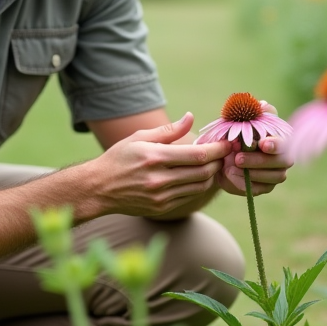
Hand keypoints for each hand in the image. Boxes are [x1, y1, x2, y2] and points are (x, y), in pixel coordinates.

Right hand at [83, 113, 231, 216]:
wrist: (99, 188)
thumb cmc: (119, 158)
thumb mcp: (139, 137)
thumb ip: (168, 131)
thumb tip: (191, 117)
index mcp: (154, 157)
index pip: (197, 155)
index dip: (217, 149)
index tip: (227, 143)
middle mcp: (159, 179)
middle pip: (202, 171)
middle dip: (218, 161)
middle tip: (224, 152)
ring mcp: (161, 196)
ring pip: (199, 186)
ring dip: (211, 174)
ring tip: (213, 163)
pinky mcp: (161, 208)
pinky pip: (189, 196)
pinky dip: (198, 185)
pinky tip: (198, 175)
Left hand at [214, 135, 292, 196]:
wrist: (221, 158)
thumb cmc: (232, 140)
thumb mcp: (235, 132)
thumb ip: (244, 129)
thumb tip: (250, 126)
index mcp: (278, 139)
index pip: (285, 142)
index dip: (275, 144)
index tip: (262, 144)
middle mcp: (282, 158)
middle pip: (282, 161)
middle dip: (259, 160)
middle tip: (238, 159)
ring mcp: (276, 174)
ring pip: (274, 176)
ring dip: (252, 172)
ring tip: (231, 168)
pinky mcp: (265, 187)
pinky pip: (259, 188)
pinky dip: (243, 182)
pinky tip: (231, 175)